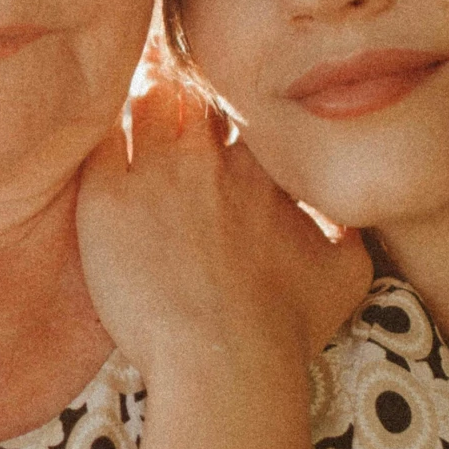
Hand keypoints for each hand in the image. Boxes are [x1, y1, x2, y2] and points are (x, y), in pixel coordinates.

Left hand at [76, 77, 371, 382]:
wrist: (227, 360)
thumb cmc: (285, 325)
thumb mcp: (347, 272)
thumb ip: (348, 226)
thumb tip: (350, 212)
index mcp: (264, 166)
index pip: (245, 107)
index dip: (233, 107)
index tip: (222, 119)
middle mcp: (210, 156)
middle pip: (194, 92)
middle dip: (186, 87)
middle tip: (174, 88)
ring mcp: (155, 172)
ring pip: (148, 103)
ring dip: (146, 99)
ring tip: (139, 103)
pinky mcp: (106, 199)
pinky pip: (98, 142)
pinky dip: (102, 135)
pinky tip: (101, 139)